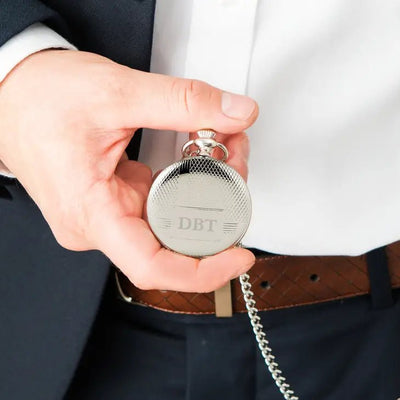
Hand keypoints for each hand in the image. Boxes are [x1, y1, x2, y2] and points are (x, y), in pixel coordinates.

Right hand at [0, 50, 257, 291]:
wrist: (12, 93)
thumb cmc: (40, 100)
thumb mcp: (117, 93)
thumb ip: (182, 103)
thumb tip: (235, 113)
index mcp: (90, 211)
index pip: (152, 266)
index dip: (203, 271)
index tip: (238, 256)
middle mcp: (97, 224)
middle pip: (171, 242)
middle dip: (216, 209)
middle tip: (238, 168)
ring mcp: (105, 216)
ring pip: (168, 223)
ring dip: (204, 192)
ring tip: (224, 154)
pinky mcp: (112, 203)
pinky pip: (158, 207)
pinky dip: (185, 185)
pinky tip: (201, 159)